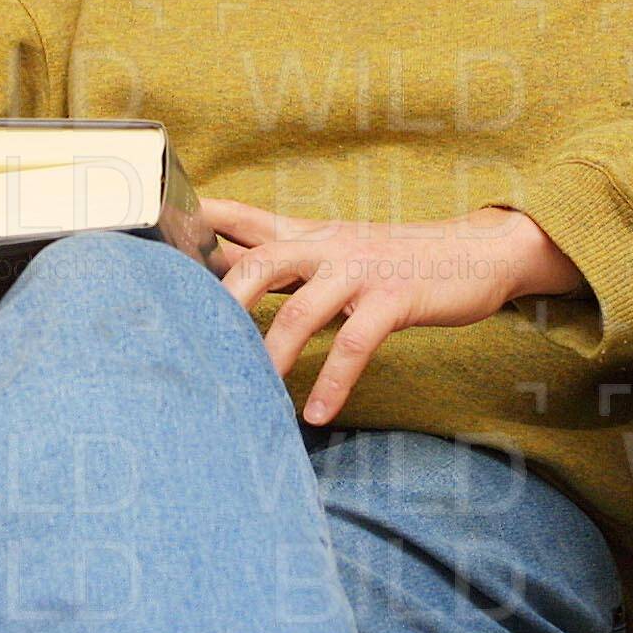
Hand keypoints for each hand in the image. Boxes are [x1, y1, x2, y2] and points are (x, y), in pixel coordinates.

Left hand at [200, 198, 567, 425]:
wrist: (479, 252)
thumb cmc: (396, 259)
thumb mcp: (337, 249)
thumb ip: (286, 257)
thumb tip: (226, 269)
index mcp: (309, 235)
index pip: (243, 218)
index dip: (199, 221)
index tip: (154, 230)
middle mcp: (328, 246)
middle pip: (261, 260)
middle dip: (223, 296)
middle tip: (187, 334)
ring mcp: (361, 270)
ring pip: (301, 307)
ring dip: (273, 354)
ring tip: (250, 394)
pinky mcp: (395, 298)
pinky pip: (356, 342)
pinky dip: (333, 380)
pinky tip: (318, 414)